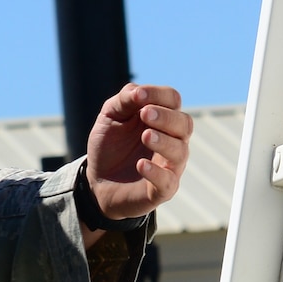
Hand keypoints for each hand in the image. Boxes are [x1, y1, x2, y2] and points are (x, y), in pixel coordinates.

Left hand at [84, 84, 190, 241]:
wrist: (97, 180)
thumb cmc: (110, 144)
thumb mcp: (111, 115)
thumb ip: (125, 100)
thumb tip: (139, 92)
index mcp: (162, 118)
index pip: (173, 99)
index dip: (158, 95)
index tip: (138, 96)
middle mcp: (172, 140)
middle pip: (185, 124)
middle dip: (166, 117)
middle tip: (145, 114)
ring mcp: (170, 165)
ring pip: (180, 151)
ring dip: (164, 142)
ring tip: (145, 136)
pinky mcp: (162, 189)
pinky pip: (168, 181)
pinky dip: (157, 172)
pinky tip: (140, 164)